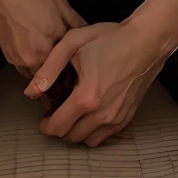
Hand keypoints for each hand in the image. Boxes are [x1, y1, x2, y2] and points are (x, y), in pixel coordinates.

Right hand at [0, 0, 84, 78]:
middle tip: (64, 65)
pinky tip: (33, 49)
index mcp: (49, 48)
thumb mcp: (61, 4)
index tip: (77, 66)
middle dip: (58, 72)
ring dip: (42, 70)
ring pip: (35, 73)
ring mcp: (18, 59)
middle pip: (50, 74)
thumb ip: (76, 24)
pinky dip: (29, 62)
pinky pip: (22, 66)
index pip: (66, 68)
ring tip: (48, 59)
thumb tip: (89, 36)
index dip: (73, 68)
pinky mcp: (7, 55)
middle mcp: (33, 59)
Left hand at [25, 18, 174, 145]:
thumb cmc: (110, 37)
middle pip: (72, 137)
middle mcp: (102, 113)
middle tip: (55, 113)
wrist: (147, 40)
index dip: (45, 127)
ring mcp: (117, 117)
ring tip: (72, 114)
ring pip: (88, 140)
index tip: (42, 119)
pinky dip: (93, 131)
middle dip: (59, 129)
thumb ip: (49, 68)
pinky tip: (90, 114)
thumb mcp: (73, 42)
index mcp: (86, 96)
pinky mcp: (127, 116)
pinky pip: (105, 136)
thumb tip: (30, 91)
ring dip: (76, 132)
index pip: (58, 126)